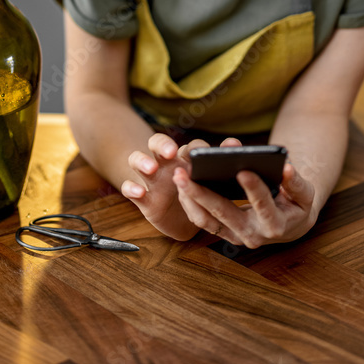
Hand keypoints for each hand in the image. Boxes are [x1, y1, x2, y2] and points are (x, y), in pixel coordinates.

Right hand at [121, 133, 240, 241]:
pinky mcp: (142, 197)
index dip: (192, 148)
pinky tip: (138, 192)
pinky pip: (129, 188)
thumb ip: (219, 163)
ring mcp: (151, 178)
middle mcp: (165, 163)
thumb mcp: (209, 182)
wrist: (180, 219)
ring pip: (138, 160)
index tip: (198, 153)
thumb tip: (235, 144)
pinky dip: (131, 188)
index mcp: (185, 158)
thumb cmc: (196, 194)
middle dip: (162, 145)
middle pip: (157, 143)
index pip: (187, 146)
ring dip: (142, 161)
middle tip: (170, 152)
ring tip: (150, 168)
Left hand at [172, 155, 316, 247]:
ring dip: (189, 199)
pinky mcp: (223, 232)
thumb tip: (285, 167)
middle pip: (224, 214)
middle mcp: (252, 235)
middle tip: (184, 174)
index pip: (264, 206)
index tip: (243, 171)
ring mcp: (235, 236)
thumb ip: (295, 182)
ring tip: (178, 176)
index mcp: (275, 225)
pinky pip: (202, 220)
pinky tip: (181, 184)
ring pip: (206, 220)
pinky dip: (190, 203)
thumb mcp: (304, 193)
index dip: (254, 190)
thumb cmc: (296, 203)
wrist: (289, 223)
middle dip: (202, 193)